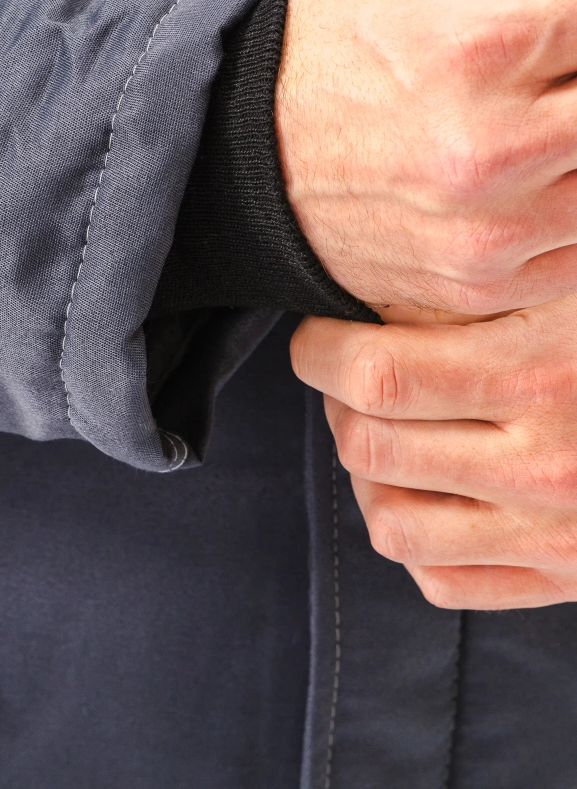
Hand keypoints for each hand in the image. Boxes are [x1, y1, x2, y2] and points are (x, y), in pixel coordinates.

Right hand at [276, 0, 576, 314]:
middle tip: (557, 68)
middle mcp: (497, 147)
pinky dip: (572, 207)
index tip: (572, 13)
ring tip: (542, 117)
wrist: (246, 152)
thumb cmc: (343, 41)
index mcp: (487, 43)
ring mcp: (495, 228)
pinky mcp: (487, 281)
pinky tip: (536, 176)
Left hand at [292, 299, 576, 608]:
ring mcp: (555, 535)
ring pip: (391, 526)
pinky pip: (441, 580)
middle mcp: (545, 466)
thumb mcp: (556, 289)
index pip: (377, 375)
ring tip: (387, 432)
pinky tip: (428, 486)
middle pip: (369, 449)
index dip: (321, 350)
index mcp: (539, 375)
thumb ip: (466, 295)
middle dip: (337, 403)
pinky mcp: (567, 578)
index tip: (318, 335)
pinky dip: (413, 536)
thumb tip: (361, 296)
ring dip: (366, 475)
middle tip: (351, 375)